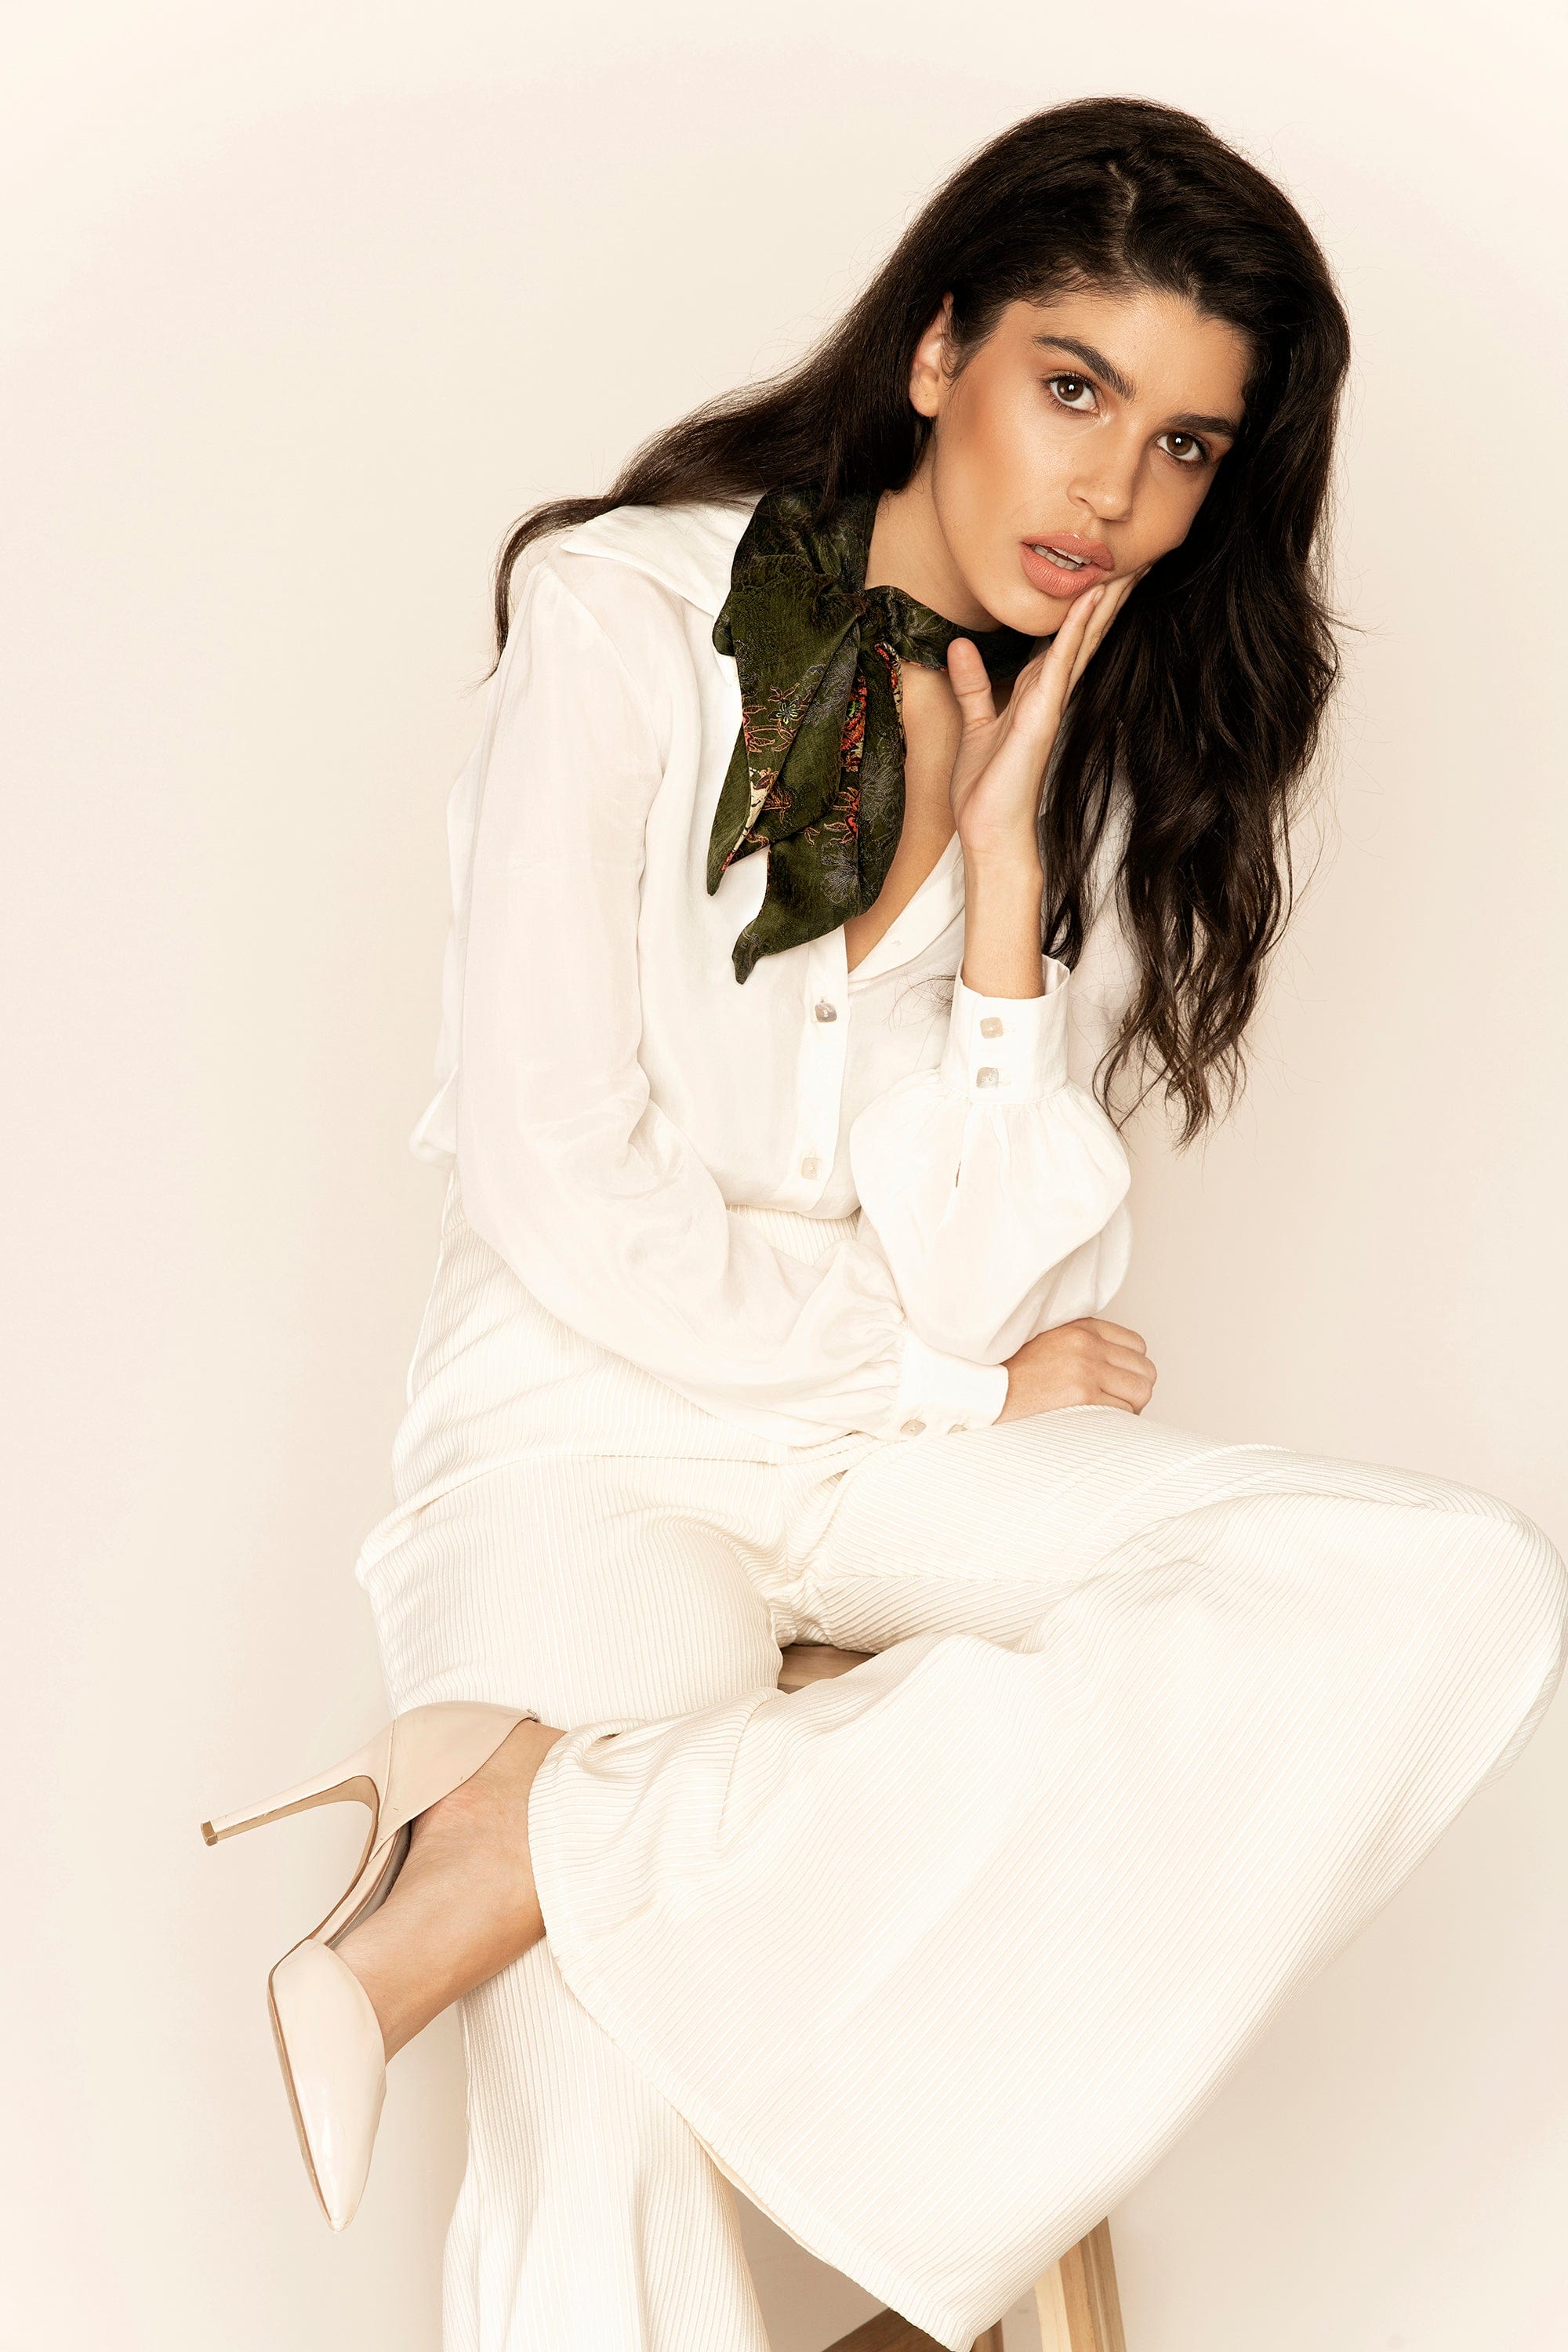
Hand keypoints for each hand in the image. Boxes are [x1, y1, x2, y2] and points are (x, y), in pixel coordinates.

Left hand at [945, 569, 1145, 863]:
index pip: (1064, 640)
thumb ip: (972, 685)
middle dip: (1108, 598)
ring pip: (1081, 641)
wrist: (989, 832)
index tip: (1103, 573)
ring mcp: (1051, 703)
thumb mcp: (974, 725)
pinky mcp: (1043, 715)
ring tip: (1129, 566)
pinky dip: (1075, 630)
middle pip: (1084, 635)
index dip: (1083, 607)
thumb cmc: (986, 790)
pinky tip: (1090, 600)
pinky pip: (1061, 663)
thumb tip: (961, 646)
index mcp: (1036, 694)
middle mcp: (1050, 694)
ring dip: (1104, 603)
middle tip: (1137, 558)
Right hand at [995, 1317, 1156, 1419]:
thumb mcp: (1047, 1342)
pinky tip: (1092, 1425)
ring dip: (1128, 1409)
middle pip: (1145, 1370)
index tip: (1115, 1384)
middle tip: (1114, 1405)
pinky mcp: (1081, 1395)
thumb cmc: (1010, 1375)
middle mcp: (1087, 1343)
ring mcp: (1085, 1368)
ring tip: (1104, 1416)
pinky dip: (1113, 1423)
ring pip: (1140, 1393)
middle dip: (1134, 1392)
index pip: (1137, 1345)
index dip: (1130, 1369)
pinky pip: (1123, 1413)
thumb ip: (1080, 1345)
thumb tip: (1115, 1366)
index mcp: (1080, 1327)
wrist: (981, 1393)